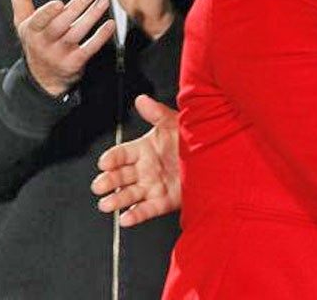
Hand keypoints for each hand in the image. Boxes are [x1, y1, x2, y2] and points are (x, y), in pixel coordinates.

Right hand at [11, 0, 113, 96]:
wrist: (43, 77)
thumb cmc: (36, 42)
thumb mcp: (23, 23)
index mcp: (31, 31)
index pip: (38, 21)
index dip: (48, 13)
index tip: (59, 3)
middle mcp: (44, 44)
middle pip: (60, 26)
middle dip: (75, 9)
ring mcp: (60, 54)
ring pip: (76, 34)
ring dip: (91, 17)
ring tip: (102, 2)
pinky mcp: (75, 62)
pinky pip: (89, 49)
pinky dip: (101, 36)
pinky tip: (109, 24)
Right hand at [92, 94, 181, 226]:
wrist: (217, 156)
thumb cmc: (194, 137)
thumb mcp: (175, 122)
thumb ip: (156, 113)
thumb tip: (141, 99)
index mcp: (145, 149)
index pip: (122, 154)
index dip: (112, 158)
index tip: (104, 162)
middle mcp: (146, 168)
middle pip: (121, 176)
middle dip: (109, 181)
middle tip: (99, 185)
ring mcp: (154, 186)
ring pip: (130, 194)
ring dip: (117, 200)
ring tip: (106, 204)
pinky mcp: (165, 201)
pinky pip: (148, 209)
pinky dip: (137, 214)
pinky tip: (126, 218)